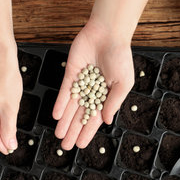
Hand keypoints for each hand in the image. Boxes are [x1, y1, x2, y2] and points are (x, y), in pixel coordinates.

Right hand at [0, 42, 21, 154]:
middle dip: (2, 120)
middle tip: (11, 109)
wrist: (1, 53)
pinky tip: (5, 93)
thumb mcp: (9, 108)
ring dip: (1, 110)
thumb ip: (9, 129)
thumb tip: (10, 144)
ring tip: (8, 97)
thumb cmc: (3, 76)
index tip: (9, 148)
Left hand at [53, 19, 133, 149]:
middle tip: (65, 146)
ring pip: (71, 107)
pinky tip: (56, 115)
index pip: (95, 118)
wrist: (108, 34)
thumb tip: (106, 121)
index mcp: (106, 96)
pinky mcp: (71, 74)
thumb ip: (113, 103)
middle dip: (73, 130)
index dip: (87, 132)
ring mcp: (81, 83)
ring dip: (65, 121)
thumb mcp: (123, 83)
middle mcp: (92, 92)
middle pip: (81, 116)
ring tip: (59, 135)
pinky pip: (65, 92)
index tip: (80, 144)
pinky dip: (60, 104)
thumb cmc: (120, 57)